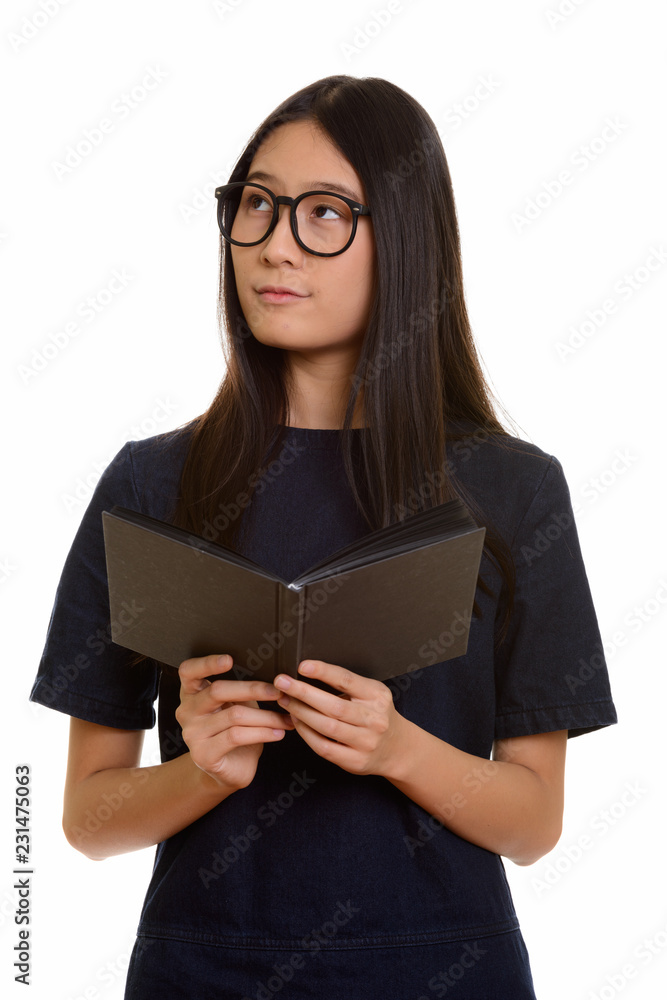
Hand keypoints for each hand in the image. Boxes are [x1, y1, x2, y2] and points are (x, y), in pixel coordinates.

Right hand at [176, 653, 294, 790]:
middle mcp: (187, 711)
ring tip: (285, 718)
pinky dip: (262, 732)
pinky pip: (236, 736)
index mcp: (192, 693)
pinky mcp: (204, 754)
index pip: (189, 671)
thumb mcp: (237, 705)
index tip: (230, 659)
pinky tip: (278, 733)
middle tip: (278, 692)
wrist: (229, 770)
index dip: (207, 663)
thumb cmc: (234, 732)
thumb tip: (275, 677)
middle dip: (253, 689)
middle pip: (218, 691)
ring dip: (266, 716)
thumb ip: (243, 691)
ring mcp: (193, 734)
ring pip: (234, 715)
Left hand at [273, 660, 409, 777]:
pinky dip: (306, 733)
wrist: (398, 748)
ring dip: (301, 712)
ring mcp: (365, 742)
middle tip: (282, 683)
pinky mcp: (355, 761)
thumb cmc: (376, 714)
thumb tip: (309, 672)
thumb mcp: (372, 693)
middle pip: (333, 705)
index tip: (302, 666)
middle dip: (303, 693)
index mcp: (377, 696)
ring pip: (327, 727)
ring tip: (285, 701)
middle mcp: (374, 719)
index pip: (347, 680)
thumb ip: (348, 684)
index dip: (324, 672)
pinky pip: (324, 747)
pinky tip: (296, 721)